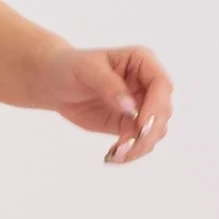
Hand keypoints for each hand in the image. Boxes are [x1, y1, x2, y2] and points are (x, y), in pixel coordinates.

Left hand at [35, 43, 173, 163]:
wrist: (56, 83)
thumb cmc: (71, 67)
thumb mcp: (87, 69)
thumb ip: (110, 86)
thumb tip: (131, 108)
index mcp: (142, 62)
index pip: (161, 85)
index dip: (156, 107)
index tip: (141, 125)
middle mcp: (147, 84)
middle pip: (163, 111)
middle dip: (148, 132)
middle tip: (125, 146)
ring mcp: (141, 106)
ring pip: (156, 130)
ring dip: (141, 146)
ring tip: (117, 155)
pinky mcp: (129, 125)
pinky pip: (139, 141)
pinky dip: (131, 152)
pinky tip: (113, 156)